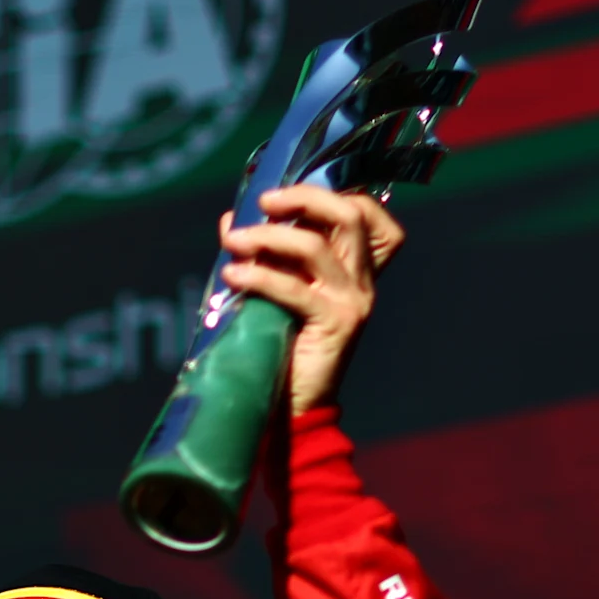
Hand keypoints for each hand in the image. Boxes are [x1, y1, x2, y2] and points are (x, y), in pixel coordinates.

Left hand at [218, 184, 405, 416]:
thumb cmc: (282, 345)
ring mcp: (354, 301)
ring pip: (317, 246)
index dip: (333, 192)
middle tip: (263, 202)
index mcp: (358, 267)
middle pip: (350, 214)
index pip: (368, 212)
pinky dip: (258, 275)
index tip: (287, 195)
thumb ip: (265, 255)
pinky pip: (294, 288)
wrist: (294, 406)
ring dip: (267, 237)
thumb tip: (230, 219)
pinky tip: (232, 274)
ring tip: (233, 241)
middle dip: (304, 198)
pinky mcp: (336, 323)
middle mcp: (364, 279)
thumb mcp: (278, 290)